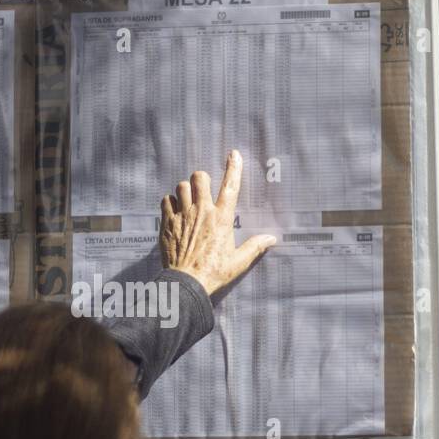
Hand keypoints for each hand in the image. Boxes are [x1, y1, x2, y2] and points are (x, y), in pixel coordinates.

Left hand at [160, 149, 276, 295]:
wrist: (186, 283)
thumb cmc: (214, 273)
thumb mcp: (238, 261)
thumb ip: (254, 247)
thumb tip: (272, 239)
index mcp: (222, 219)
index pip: (230, 186)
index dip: (233, 168)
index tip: (233, 154)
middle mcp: (202, 212)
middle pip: (200, 177)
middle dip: (202, 179)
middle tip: (203, 189)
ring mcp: (182, 216)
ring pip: (181, 186)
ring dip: (185, 190)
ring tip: (188, 200)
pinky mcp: (167, 223)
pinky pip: (166, 201)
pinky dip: (170, 202)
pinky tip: (174, 211)